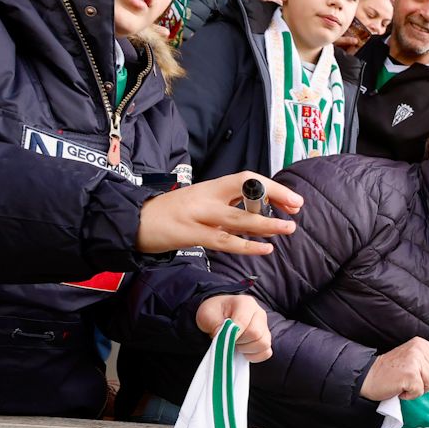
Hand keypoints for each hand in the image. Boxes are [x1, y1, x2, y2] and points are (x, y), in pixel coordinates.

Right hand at [136, 172, 303, 256]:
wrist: (131, 221)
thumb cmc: (170, 214)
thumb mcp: (200, 203)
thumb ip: (227, 207)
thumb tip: (261, 215)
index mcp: (211, 187)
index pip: (247, 179)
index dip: (272, 187)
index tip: (292, 200)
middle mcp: (207, 197)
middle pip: (247, 191)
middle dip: (276, 198)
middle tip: (297, 208)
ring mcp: (198, 216)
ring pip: (239, 219)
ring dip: (266, 224)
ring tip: (288, 228)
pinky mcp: (190, 235)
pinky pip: (224, 241)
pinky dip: (246, 246)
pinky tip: (264, 249)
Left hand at [195, 295, 271, 361]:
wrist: (219, 314)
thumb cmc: (214, 313)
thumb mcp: (207, 315)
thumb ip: (215, 325)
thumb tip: (224, 340)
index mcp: (245, 303)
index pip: (243, 322)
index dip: (232, 335)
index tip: (222, 340)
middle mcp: (259, 313)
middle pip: (255, 334)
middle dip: (239, 342)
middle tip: (228, 340)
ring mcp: (265, 326)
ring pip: (263, 344)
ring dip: (246, 349)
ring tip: (236, 344)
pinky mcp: (266, 339)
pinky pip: (266, 352)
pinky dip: (254, 356)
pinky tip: (243, 351)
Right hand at [361, 338, 428, 400]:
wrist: (368, 376)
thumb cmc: (389, 371)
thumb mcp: (411, 358)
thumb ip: (426, 361)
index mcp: (421, 344)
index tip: (426, 376)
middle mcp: (419, 349)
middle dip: (428, 382)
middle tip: (411, 380)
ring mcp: (414, 361)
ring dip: (419, 389)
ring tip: (405, 383)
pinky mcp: (410, 374)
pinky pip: (420, 391)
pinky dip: (410, 395)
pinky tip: (400, 388)